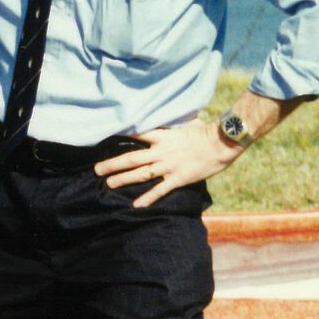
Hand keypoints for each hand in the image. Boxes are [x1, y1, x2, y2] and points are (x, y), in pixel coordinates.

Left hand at [94, 120, 241, 208]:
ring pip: (140, 174)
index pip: (136, 134)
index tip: (104, 139)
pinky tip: (136, 205)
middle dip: (112, 164)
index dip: (119, 137)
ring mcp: (168, 166)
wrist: (221, 143)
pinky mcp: (177, 179)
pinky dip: (147, 198)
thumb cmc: (206, 131)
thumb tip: (172, 113)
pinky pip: (159, 190)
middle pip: (131, 158)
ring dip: (123, 179)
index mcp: (162, 136)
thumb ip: (174, 122)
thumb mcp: (187, 121)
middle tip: (97, 170)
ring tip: (108, 184)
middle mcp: (161, 151)